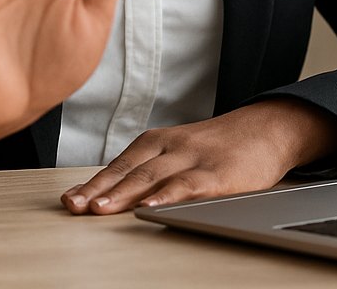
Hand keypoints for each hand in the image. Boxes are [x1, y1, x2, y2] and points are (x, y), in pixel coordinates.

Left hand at [60, 99, 336, 213]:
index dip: (92, 183)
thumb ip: (151, 170)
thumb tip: (113, 195)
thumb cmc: (220, 146)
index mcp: (158, 141)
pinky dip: (168, 195)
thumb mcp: (179, 150)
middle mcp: (170, 146)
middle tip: (73, 205)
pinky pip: (189, 184)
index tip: (68, 199)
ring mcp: (194, 158)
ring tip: (99, 208)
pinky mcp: (218, 172)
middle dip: (98, 189)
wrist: (268, 128)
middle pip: (128, 170)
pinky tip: (152, 206)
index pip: (118, 165)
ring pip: (152, 176)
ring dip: (123, 193)